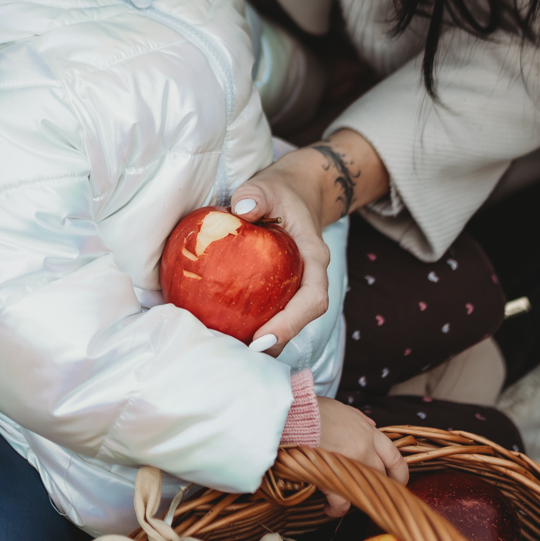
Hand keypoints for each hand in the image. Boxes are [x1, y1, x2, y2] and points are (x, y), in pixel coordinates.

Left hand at [229, 129, 389, 351]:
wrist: (294, 191)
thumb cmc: (280, 190)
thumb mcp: (268, 186)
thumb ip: (255, 194)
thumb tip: (242, 210)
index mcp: (313, 256)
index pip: (313, 298)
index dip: (292, 323)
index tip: (264, 338)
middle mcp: (309, 276)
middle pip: (300, 318)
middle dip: (276, 342)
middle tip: (241, 354)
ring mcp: (296, 284)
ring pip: (287, 319)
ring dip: (264, 339)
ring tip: (230, 350)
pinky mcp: (281, 287)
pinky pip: (270, 310)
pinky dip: (252, 322)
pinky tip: (225, 329)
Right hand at [314, 397, 408, 517]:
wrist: (294, 414)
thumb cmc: (314, 410)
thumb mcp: (343, 409)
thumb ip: (360, 419)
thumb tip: (372, 425)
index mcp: (369, 434)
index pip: (395, 458)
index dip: (399, 474)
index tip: (397, 482)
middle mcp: (364, 450)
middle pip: (381, 477)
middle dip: (374, 488)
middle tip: (366, 495)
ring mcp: (349, 464)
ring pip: (363, 492)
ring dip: (354, 500)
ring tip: (342, 504)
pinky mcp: (332, 476)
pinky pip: (341, 502)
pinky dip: (336, 509)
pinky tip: (328, 508)